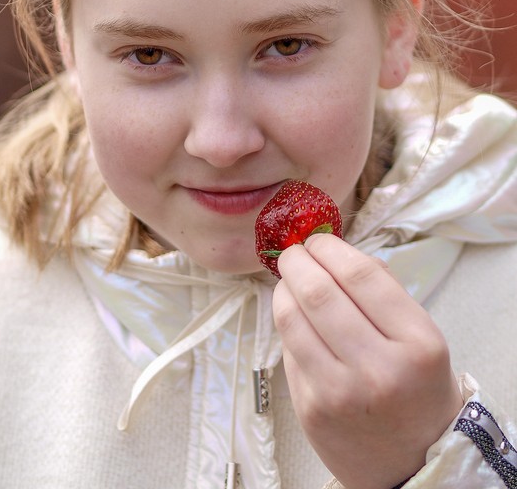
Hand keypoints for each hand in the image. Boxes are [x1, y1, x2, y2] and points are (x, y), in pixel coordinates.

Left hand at [273, 234, 462, 488]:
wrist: (414, 462)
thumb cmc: (415, 386)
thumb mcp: (420, 334)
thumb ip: (380, 289)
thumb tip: (330, 248)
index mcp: (417, 342)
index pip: (360, 275)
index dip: (329, 248)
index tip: (317, 240)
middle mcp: (379, 369)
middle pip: (318, 291)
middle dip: (297, 261)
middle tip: (294, 253)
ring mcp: (341, 392)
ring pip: (292, 317)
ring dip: (283, 288)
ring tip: (289, 281)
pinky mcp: (311, 408)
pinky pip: (287, 348)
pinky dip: (286, 324)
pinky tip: (295, 317)